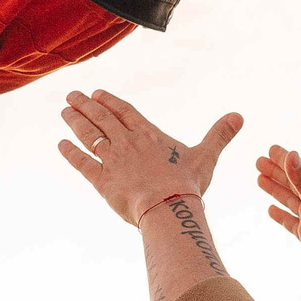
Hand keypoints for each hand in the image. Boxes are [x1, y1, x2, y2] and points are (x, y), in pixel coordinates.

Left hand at [57, 90, 244, 224]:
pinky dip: (70, 153)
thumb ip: (219, 135)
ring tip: (64, 111)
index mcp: (149, 135)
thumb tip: (239, 116)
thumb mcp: (206, 156)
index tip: (96, 94)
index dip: (110, 101)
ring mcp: (112, 160)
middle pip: (102, 119)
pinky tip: (61, 144)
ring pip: (89, 135)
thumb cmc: (187, 184)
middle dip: (85, 105)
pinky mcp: (102, 181)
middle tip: (71, 96)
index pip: (125, 112)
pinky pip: (82, 163)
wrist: (167, 207)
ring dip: (75, 122)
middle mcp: (127, 142)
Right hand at [255, 145, 300, 286]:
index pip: (299, 169)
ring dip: (275, 190)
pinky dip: (280, 215)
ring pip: (289, 200)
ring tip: (260, 180)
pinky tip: (271, 211)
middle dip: (275, 171)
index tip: (270, 149)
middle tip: (258, 162)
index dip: (284, 159)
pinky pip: (290, 222)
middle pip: (292, 182)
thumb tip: (291, 155)